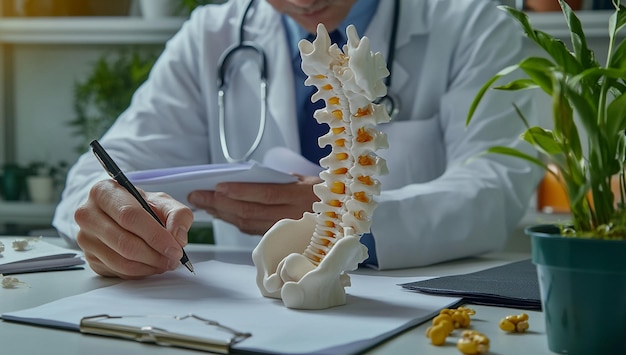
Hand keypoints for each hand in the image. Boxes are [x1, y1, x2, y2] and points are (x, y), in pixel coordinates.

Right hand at [74, 179, 193, 278]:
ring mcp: (85, 238)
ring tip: (166, 262)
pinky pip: (119, 272)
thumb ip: (178, 215)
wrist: (121, 214)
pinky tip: (151, 264)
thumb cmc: (141, 206)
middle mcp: (88, 214)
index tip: (175, 248)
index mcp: (104, 192)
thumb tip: (178, 238)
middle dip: (155, 255)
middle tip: (174, 258)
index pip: (130, 216)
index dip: (155, 235)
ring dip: (150, 266)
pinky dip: (141, 272)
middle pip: (125, 243)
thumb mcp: (163, 202)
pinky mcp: (90, 258)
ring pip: (121, 261)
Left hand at [188, 175, 321, 235]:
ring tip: (204, 204)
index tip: (217, 186)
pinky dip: (236, 222)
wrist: (347, 216)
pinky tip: (223, 214)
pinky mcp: (283, 239)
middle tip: (198, 196)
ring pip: (249, 224)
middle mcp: (294, 216)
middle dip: (220, 204)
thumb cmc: (326, 192)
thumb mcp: (308, 179)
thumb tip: (250, 180)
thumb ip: (281, 180)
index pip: (266, 195)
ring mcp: (288, 230)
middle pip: (251, 212)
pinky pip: (255, 231)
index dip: (240, 192)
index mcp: (302, 196)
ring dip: (223, 214)